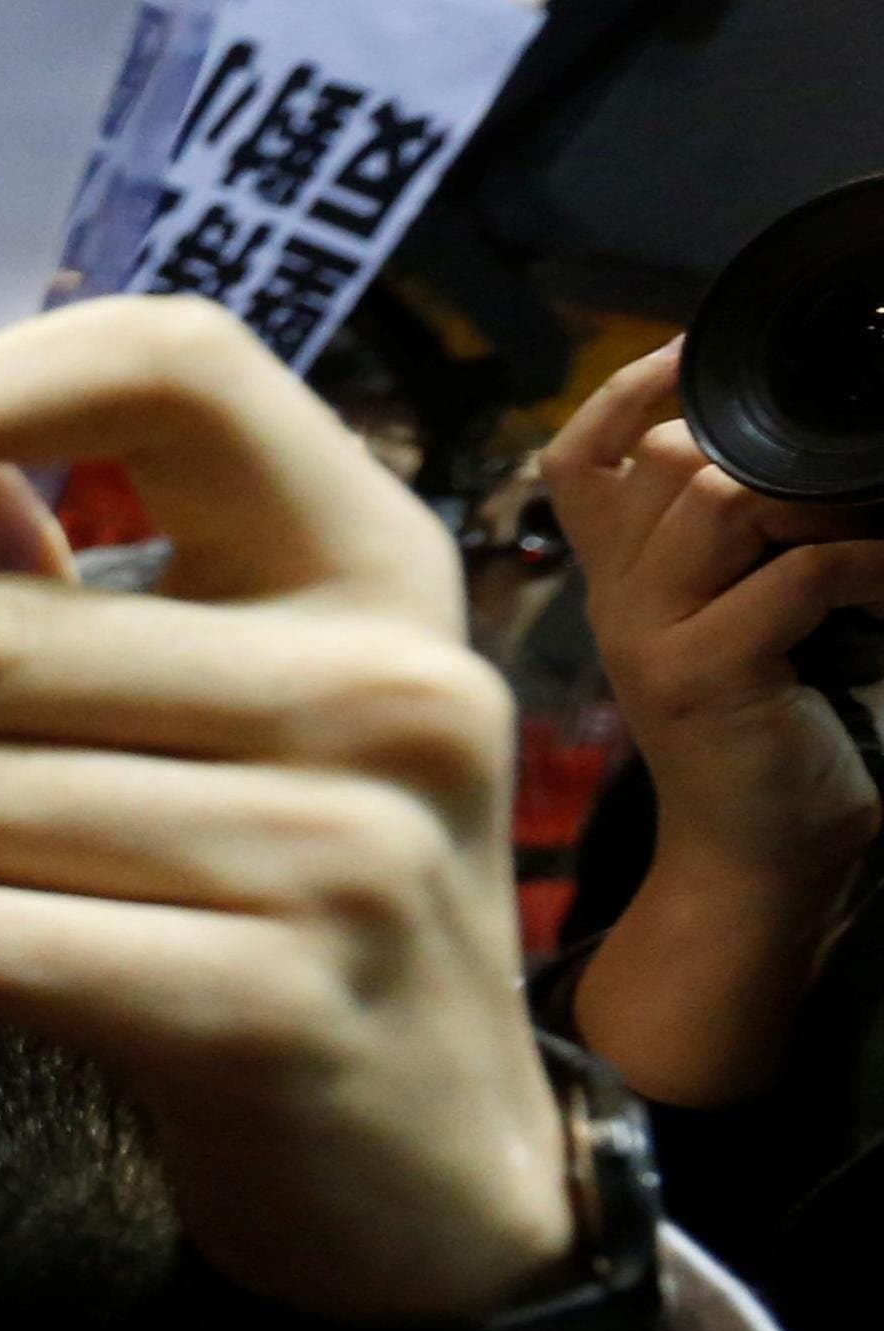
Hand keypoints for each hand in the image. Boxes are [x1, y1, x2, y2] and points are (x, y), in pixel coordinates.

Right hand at [541, 339, 883, 1102]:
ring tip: (875, 541)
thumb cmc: (767, 744)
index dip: (631, 390)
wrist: (755, 867)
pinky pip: (795, 572)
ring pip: (718, 497)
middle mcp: (616, 599)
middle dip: (764, 450)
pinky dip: (868, 568)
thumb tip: (805, 463)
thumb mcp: (739, 626)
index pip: (580, 456)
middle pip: (663, 459)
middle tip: (845, 493)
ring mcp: (649, 635)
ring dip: (821, 503)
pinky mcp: (701, 674)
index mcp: (618, 581)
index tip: (700, 360)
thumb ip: (744, 549)